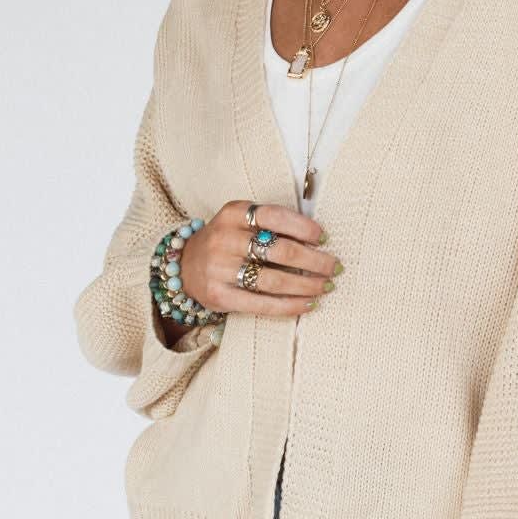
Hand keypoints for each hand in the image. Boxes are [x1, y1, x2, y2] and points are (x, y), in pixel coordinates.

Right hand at [179, 200, 340, 316]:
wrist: (184, 266)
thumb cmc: (226, 241)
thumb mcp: (240, 221)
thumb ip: (271, 224)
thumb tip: (317, 239)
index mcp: (233, 213)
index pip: (275, 216)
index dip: (304, 227)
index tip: (323, 237)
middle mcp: (225, 238)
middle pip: (280, 250)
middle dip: (314, 260)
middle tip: (334, 266)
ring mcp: (220, 268)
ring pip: (274, 279)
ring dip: (307, 285)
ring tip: (325, 286)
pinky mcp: (219, 295)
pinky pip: (261, 303)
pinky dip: (289, 305)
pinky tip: (308, 304)